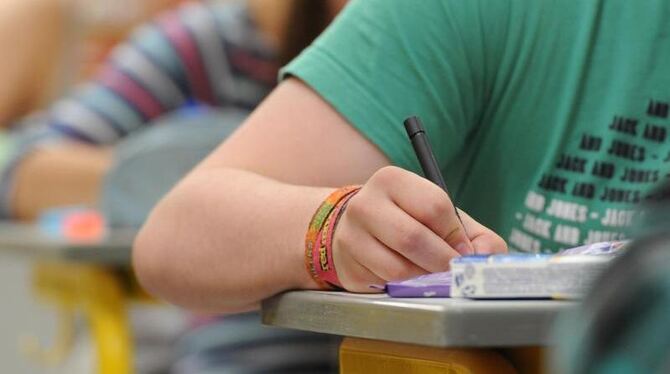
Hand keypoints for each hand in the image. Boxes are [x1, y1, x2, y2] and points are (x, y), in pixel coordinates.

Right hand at [333, 166, 506, 291]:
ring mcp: (351, 237)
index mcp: (391, 181)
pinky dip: (404, 288)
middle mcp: (365, 204)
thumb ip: (475, 235)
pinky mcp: (348, 267)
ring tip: (429, 273)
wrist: (357, 230)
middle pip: (412, 238)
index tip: (462, 249)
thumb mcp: (441, 216)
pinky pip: (385, 285)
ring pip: (398, 269)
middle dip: (442, 261)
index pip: (434, 206)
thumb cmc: (408, 220)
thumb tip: (485, 259)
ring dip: (423, 278)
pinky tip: (406, 278)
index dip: (455, 234)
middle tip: (453, 271)